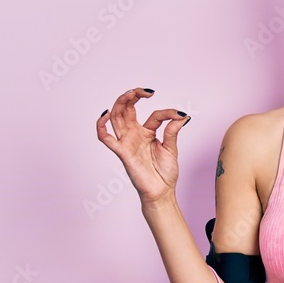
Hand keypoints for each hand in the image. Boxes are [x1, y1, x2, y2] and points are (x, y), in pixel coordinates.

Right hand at [96, 88, 189, 203]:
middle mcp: (134, 135)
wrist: (162, 191)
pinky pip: (106, 139)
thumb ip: (172, 130)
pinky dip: (101, 126)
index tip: (179, 114)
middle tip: (144, 91)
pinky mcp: (122, 152)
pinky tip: (105, 115)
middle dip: (133, 96)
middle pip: (127, 109)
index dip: (167, 112)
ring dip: (120, 103)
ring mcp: (127, 142)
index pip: (154, 115)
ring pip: (116, 118)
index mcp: (147, 132)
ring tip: (130, 93)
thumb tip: (182, 115)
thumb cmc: (165, 172)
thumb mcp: (171, 148)